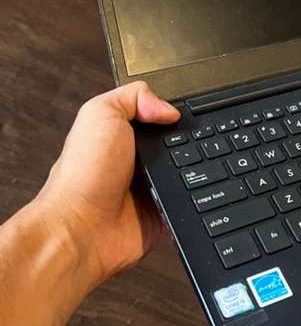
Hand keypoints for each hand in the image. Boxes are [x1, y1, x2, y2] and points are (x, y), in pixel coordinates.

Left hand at [35, 81, 179, 291]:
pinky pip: (191, 199)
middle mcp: (138, 161)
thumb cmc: (81, 176)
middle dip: (187, 140)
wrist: (81, 229)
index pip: (157, 116)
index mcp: (123, 136)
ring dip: (191, 168)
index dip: (171, 111)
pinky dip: (194, 195)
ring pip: (190, 170)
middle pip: (179, 142)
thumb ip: (133, 97)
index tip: (181, 110)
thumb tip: (169, 109)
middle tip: (181, 140)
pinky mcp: (164, 212)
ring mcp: (152, 188)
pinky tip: (185, 189)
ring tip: (176, 166)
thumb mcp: (100, 113)